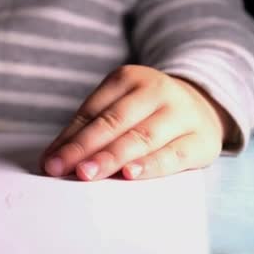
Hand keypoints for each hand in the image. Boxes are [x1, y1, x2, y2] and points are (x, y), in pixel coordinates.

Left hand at [41, 65, 233, 180]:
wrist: (203, 107)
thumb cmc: (147, 114)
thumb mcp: (119, 109)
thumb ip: (87, 131)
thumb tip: (51, 159)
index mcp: (129, 78)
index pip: (93, 111)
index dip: (69, 138)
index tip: (50, 162)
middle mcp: (157, 91)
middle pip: (114, 122)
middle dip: (85, 147)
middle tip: (62, 168)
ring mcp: (182, 114)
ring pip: (142, 137)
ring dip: (111, 157)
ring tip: (87, 173)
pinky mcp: (201, 141)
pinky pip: (173, 155)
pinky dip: (150, 166)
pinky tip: (130, 175)